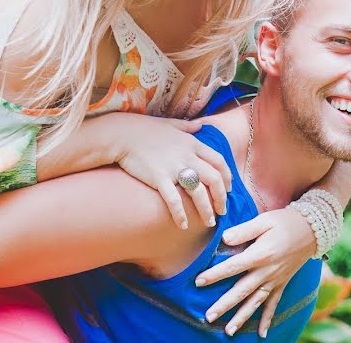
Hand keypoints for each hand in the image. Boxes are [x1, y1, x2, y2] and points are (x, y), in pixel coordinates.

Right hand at [104, 113, 232, 229]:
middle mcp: (187, 156)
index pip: (219, 161)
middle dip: (221, 197)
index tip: (229, 189)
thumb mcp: (171, 124)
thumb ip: (188, 127)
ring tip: (209, 222)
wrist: (122, 134)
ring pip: (198, 192)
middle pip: (214, 179)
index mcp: (193, 143)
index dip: (227, 177)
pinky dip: (180, 214)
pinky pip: (174, 200)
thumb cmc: (145, 129)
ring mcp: (173, 167)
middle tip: (222, 211)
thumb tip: (201, 126)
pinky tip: (183, 225)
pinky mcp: (158, 178)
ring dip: (206, 210)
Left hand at [195, 207, 315, 337]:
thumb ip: (243, 231)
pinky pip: (274, 304)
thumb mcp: (263, 221)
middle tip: (208, 317)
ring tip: (228, 331)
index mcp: (260, 254)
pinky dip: (268, 319)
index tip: (198, 281)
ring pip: (256, 302)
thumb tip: (224, 239)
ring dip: (242, 317)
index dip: (215, 275)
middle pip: (242, 291)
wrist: (311, 230)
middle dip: (224, 305)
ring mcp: (275, 280)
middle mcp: (267, 271)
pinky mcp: (282, 283)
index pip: (233, 267)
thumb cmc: (284, 222)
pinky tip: (262, 333)